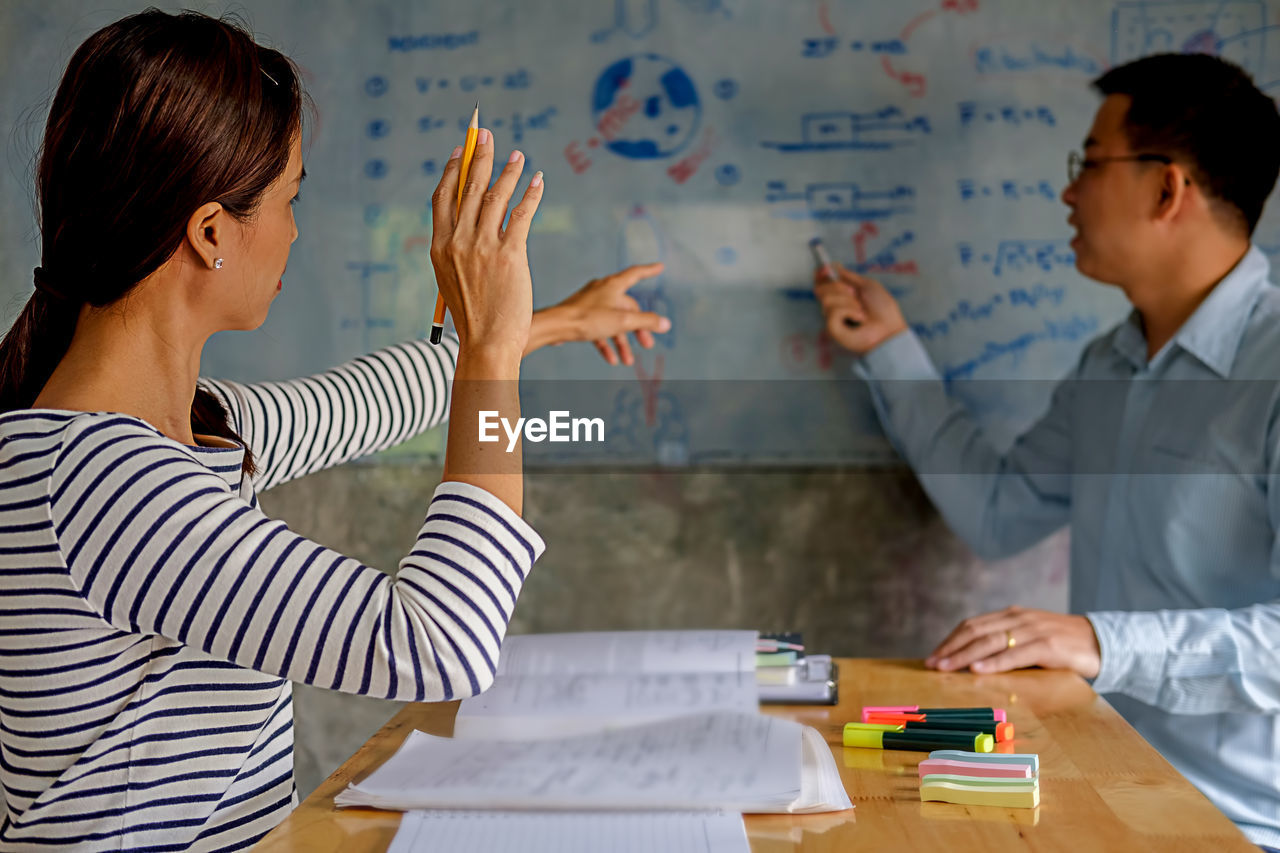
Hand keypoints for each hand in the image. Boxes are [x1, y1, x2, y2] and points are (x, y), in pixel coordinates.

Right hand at [430, 131, 543, 355]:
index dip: (452, 170)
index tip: (460, 151)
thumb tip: (472, 223)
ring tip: (518, 155)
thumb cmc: (474, 316)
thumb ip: (458, 250)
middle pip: (469, 187)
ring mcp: (483, 247)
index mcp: (439, 247)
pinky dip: (531, 193)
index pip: (443, 196)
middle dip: (479, 156)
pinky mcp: (510, 255)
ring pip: (496, 195)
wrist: (487, 343)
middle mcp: (458, 242)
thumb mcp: (453, 280)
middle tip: (488, 135)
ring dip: (509, 170)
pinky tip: (538, 180)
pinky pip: (522, 214)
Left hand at [527, 263, 670, 364]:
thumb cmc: (587, 318)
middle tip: (647, 345)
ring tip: (628, 361)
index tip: (660, 267)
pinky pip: (599, 331)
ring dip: (622, 342)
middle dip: (638, 328)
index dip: (649, 271)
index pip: (636, 274)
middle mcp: (603, 291)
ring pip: (613, 323)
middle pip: (627, 308)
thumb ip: (646, 322)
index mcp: (613, 285)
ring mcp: (591, 305)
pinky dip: (606, 344)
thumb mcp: (622, 321)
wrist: (554, 327)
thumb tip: (666, 323)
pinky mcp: (581, 318)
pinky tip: (611, 360)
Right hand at [813, 263, 907, 354]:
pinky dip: (848, 311)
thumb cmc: (883, 308)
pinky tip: (859, 318)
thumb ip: (849, 276)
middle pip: (820, 289)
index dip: (819, 275)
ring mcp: (832, 318)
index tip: (824, 269)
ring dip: (848, 301)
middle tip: (855, 294)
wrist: (889, 328)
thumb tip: (834, 266)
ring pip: (826, 299)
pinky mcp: (832, 328)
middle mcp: (834, 306)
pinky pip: (832, 312)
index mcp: (841, 295)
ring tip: (861, 310)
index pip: (821, 284)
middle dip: (838, 287)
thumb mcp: (867, 285)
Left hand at [924, 606, 1101, 678]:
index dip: (951, 640)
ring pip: (991, 641)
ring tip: (947, 668)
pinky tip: (979, 670)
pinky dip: (995, 662)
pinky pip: (1016, 654)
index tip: (934, 656)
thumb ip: (1005, 645)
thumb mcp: (1029, 640)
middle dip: (951, 649)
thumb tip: (972, 663)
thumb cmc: (1061, 646)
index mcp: (1010, 616)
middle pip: (976, 631)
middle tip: (932, 664)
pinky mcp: (1048, 645)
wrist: (1101, 643)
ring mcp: (1033, 630)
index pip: (972, 625)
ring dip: (965, 656)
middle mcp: (1018, 619)